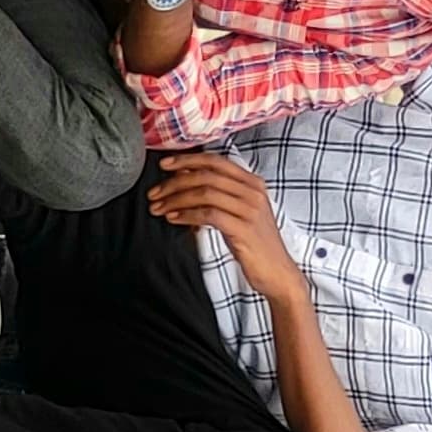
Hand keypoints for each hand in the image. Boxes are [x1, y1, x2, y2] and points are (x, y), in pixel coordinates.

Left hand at [148, 150, 302, 305]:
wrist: (277, 272)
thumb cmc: (254, 243)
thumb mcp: (238, 212)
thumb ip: (217, 194)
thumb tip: (185, 177)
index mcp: (253, 183)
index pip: (216, 161)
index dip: (188, 160)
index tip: (164, 164)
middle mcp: (253, 192)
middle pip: (207, 176)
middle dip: (174, 182)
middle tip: (155, 193)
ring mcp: (250, 210)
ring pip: (205, 193)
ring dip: (176, 199)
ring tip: (159, 207)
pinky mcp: (244, 229)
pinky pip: (209, 214)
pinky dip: (187, 214)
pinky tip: (174, 218)